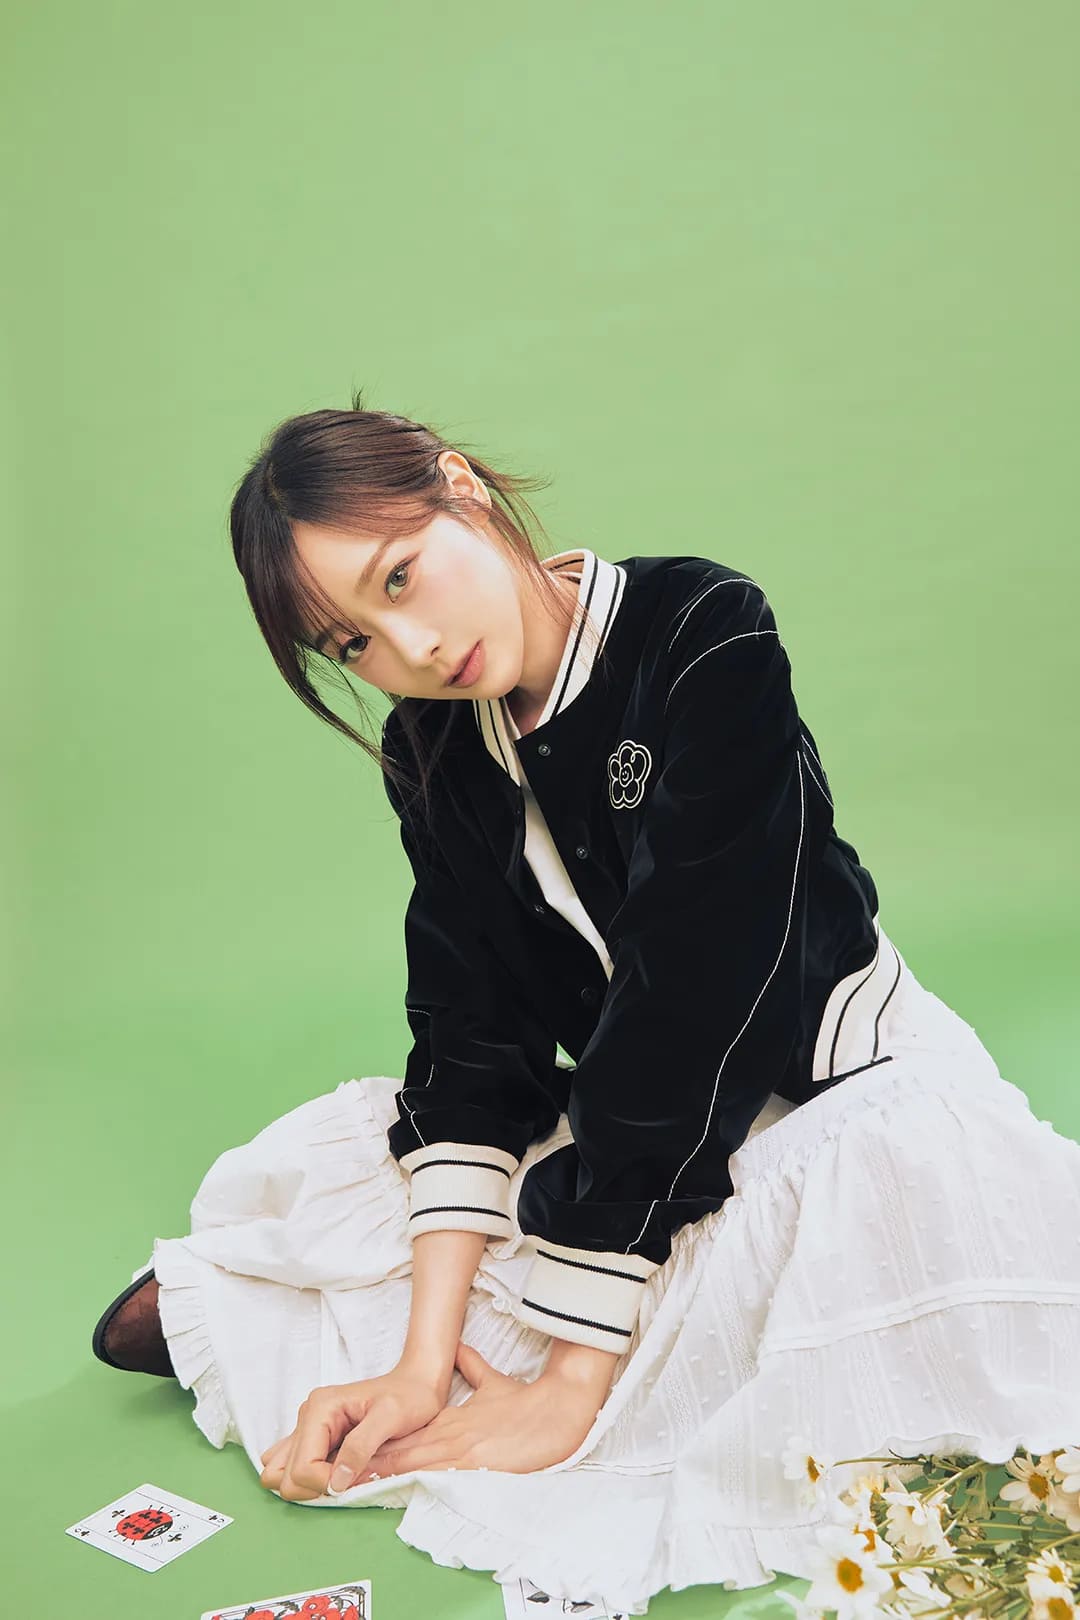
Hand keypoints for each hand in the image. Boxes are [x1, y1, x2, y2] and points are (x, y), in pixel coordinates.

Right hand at [257, 1365, 445, 1501]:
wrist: (417, 1383)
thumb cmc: (409, 1396)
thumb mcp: (390, 1417)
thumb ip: (361, 1447)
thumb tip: (336, 1483)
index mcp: (320, 1408)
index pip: (301, 1467)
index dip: (324, 1485)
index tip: (353, 1482)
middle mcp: (307, 1416)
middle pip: (284, 1475)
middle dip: (314, 1488)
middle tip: (347, 1482)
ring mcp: (308, 1428)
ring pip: (281, 1474)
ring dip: (308, 1487)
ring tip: (340, 1480)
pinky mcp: (315, 1438)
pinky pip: (293, 1467)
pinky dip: (309, 1481)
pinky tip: (335, 1476)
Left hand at [349, 1340, 602, 1480]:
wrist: (553, 1412)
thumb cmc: (525, 1403)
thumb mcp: (492, 1382)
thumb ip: (472, 1366)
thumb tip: (459, 1350)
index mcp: (447, 1421)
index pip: (402, 1435)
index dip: (373, 1445)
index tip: (347, 1454)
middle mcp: (446, 1437)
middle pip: (398, 1452)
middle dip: (366, 1466)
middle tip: (333, 1475)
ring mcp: (458, 1454)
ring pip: (410, 1466)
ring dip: (381, 1478)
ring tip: (349, 1486)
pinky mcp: (473, 1468)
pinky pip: (435, 1480)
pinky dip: (412, 1486)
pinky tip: (393, 1493)